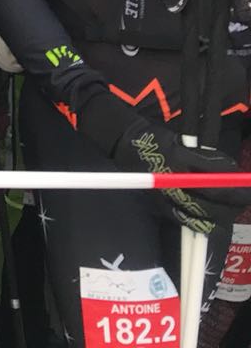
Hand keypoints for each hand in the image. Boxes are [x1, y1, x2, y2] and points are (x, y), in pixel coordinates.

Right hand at [118, 120, 250, 233]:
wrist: (126, 147)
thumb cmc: (157, 140)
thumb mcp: (183, 142)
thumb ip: (207, 157)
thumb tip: (233, 170)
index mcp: (177, 160)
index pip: (213, 178)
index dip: (234, 184)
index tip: (246, 183)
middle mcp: (171, 181)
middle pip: (211, 201)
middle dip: (233, 201)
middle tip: (245, 197)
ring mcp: (166, 197)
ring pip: (203, 214)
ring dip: (223, 212)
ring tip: (233, 206)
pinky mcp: (163, 208)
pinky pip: (189, 222)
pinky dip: (206, 223)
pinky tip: (216, 219)